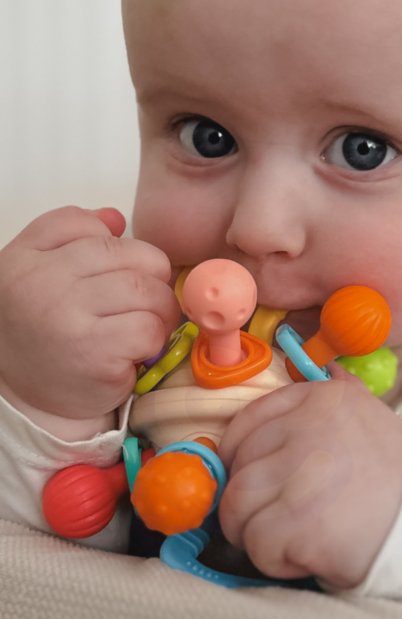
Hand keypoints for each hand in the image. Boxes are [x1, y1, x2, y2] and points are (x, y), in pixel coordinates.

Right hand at [0, 206, 179, 421]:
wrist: (26, 401)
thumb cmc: (44, 333)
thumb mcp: (41, 277)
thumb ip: (71, 239)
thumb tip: (115, 218)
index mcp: (24, 258)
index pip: (81, 223)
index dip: (111, 243)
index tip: (113, 271)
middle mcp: (41, 282)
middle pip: (130, 254)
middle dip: (152, 277)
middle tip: (145, 301)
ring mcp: (67, 316)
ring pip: (148, 290)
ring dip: (159, 310)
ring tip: (144, 325)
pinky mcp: (95, 352)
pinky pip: (150, 328)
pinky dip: (154, 340)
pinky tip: (135, 350)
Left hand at [218, 363, 401, 588]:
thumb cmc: (395, 475)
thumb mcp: (370, 414)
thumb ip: (342, 390)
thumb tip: (328, 367)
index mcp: (320, 398)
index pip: (247, 421)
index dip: (236, 455)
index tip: (246, 476)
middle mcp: (306, 428)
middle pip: (239, 469)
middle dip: (248, 500)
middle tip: (276, 517)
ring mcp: (300, 475)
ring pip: (238, 508)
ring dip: (256, 531)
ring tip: (291, 537)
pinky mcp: (298, 523)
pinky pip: (257, 544)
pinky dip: (275, 559)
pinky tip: (306, 554)